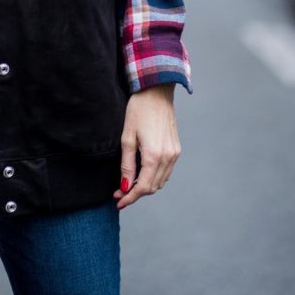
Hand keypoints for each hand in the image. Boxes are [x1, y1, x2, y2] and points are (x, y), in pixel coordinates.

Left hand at [113, 84, 180, 209]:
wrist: (156, 92)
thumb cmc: (138, 110)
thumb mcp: (127, 137)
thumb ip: (127, 165)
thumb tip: (125, 186)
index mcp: (154, 156)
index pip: (142, 187)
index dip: (130, 197)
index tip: (118, 201)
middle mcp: (167, 158)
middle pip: (152, 187)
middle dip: (135, 193)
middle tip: (119, 192)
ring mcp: (174, 154)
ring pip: (160, 181)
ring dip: (145, 186)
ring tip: (129, 184)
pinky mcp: (176, 149)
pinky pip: (166, 171)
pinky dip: (155, 177)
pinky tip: (143, 173)